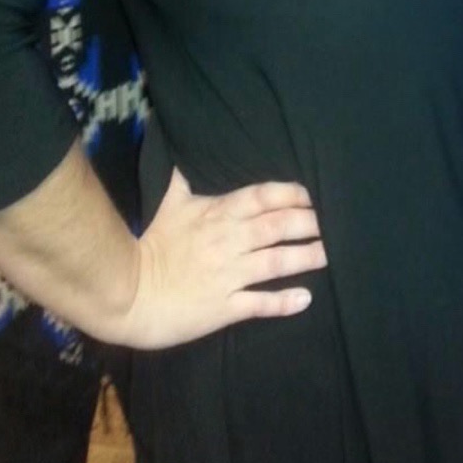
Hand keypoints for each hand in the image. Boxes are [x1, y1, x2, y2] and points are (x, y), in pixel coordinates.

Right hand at [113, 168, 326, 348]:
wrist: (125, 292)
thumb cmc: (150, 244)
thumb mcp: (169, 204)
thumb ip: (182, 181)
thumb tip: (183, 155)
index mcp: (218, 214)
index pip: (264, 196)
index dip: (293, 195)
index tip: (315, 195)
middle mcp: (229, 241)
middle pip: (279, 226)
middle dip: (311, 223)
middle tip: (336, 224)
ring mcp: (228, 275)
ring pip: (276, 262)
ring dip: (306, 257)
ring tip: (331, 254)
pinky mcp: (223, 307)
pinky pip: (260, 303)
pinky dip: (284, 301)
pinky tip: (306, 298)